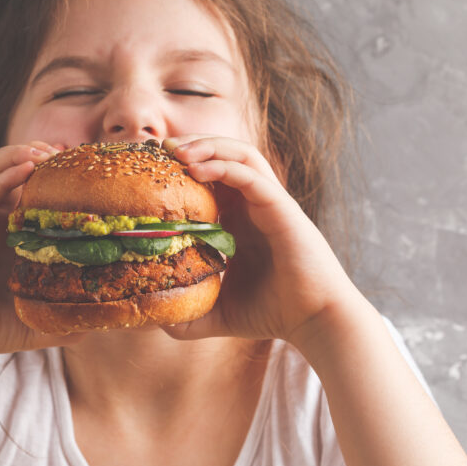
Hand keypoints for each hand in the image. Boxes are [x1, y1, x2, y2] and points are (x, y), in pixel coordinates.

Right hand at [0, 141, 83, 363]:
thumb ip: (68, 316)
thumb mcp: (38, 320)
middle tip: (68, 152)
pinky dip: (3, 177)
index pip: (37, 193)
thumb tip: (109, 319)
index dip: (59, 177)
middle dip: (42, 155)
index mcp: (13, 236)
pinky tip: (24, 167)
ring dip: (19, 154)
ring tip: (44, 151)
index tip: (87, 169)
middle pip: (16, 172)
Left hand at [159, 135, 363, 345]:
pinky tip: (197, 169)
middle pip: (223, 154)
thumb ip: (188, 313)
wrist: (314, 320)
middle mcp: (254, 204)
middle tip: (159, 147)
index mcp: (239, 218)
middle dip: (191, 144)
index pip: (211, 175)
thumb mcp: (218, 312)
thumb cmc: (272, 312)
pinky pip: (252, 175)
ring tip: (177, 151)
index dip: (182, 164)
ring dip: (207, 145)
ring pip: (240, 154)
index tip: (152, 165)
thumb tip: (155, 318)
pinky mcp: (282, 208)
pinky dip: (223, 166)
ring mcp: (270, 202)